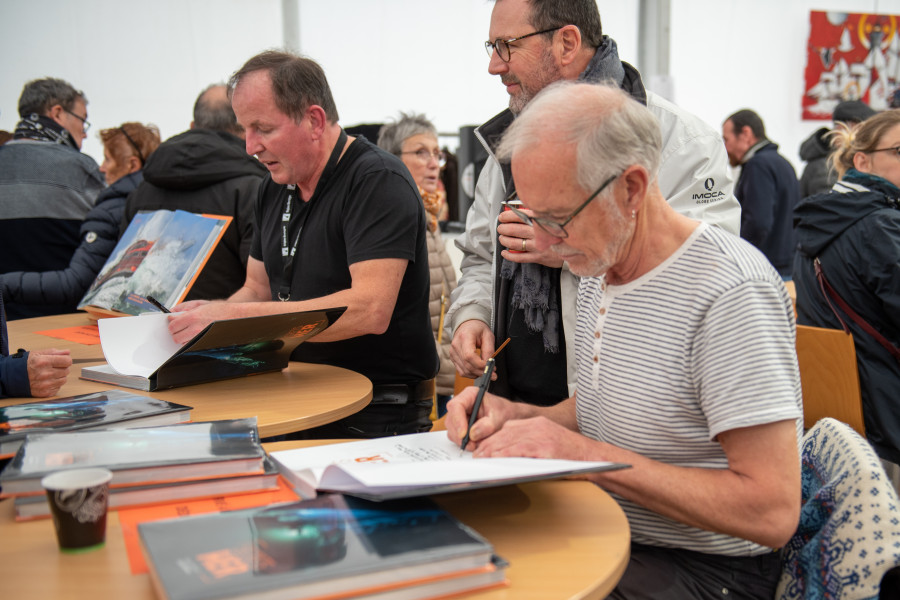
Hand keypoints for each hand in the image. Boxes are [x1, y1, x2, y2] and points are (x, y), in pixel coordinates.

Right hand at [27, 349, 70, 397]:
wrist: (12, 378)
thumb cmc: (25, 365)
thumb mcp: (37, 354)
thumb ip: (54, 352)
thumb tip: (68, 352)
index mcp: (44, 362)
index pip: (67, 361)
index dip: (66, 360)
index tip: (62, 360)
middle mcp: (45, 374)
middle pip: (67, 370)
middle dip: (62, 368)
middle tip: (53, 367)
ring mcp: (45, 385)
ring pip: (64, 379)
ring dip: (59, 376)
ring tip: (50, 374)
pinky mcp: (45, 393)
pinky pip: (58, 387)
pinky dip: (55, 384)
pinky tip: (47, 381)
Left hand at [167, 300, 229, 343]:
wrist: (235, 316)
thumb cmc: (220, 309)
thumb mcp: (200, 303)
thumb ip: (183, 307)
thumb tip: (172, 311)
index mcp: (192, 317)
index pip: (172, 325)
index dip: (171, 324)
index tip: (173, 321)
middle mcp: (195, 329)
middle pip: (175, 337)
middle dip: (176, 332)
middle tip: (181, 327)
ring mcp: (200, 338)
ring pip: (182, 343)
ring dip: (183, 338)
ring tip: (191, 330)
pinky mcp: (205, 343)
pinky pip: (191, 346)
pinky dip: (191, 342)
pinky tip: (196, 335)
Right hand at [445, 387, 518, 450]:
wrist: (507, 417)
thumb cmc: (503, 412)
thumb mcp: (499, 418)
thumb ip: (488, 426)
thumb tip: (473, 434)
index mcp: (470, 395)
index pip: (456, 406)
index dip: (458, 420)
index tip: (464, 434)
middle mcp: (462, 405)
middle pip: (451, 420)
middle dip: (460, 435)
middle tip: (472, 445)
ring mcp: (459, 416)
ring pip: (452, 430)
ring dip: (462, 440)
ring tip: (477, 444)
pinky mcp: (459, 427)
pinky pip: (456, 437)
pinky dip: (464, 443)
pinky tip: (475, 443)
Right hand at [449, 320, 493, 378]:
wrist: (468, 325)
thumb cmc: (478, 329)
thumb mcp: (488, 336)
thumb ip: (489, 350)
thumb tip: (489, 364)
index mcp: (464, 337)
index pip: (469, 356)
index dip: (480, 365)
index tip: (490, 367)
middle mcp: (456, 346)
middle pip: (467, 365)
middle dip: (481, 371)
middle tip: (492, 373)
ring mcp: (453, 353)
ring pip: (464, 371)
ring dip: (477, 374)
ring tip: (486, 370)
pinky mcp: (453, 358)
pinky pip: (462, 371)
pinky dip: (471, 374)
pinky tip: (478, 371)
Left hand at [467, 415, 592, 460]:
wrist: (594, 458)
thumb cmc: (572, 456)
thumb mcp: (550, 443)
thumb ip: (532, 443)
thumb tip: (510, 453)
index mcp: (539, 423)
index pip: (509, 428)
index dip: (493, 438)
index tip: (483, 447)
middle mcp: (538, 426)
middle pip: (506, 433)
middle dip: (489, 444)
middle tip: (478, 455)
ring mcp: (542, 436)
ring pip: (509, 440)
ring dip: (492, 450)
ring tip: (482, 459)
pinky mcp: (545, 448)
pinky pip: (519, 450)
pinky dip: (505, 455)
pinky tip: (496, 460)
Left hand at [497, 208, 563, 267]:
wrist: (575, 248)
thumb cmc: (561, 232)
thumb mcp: (552, 218)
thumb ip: (537, 213)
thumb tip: (520, 208)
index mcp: (541, 220)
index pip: (520, 216)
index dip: (507, 216)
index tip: (502, 217)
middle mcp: (539, 232)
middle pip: (515, 229)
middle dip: (504, 228)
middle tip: (500, 228)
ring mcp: (538, 245)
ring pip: (515, 243)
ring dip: (505, 240)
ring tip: (502, 238)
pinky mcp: (539, 257)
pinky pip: (520, 257)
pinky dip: (510, 255)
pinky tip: (505, 253)